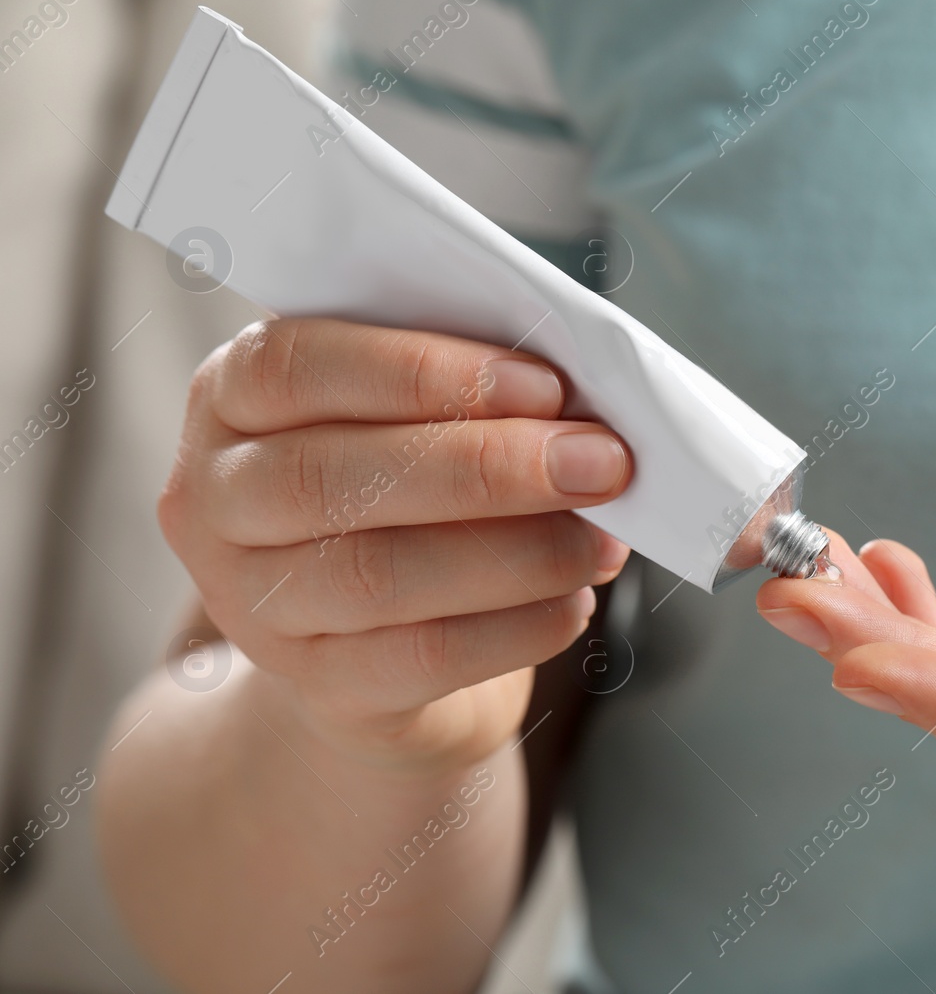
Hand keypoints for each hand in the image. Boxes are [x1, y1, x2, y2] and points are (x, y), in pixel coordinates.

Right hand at [159, 318, 630, 772]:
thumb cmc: (413, 492)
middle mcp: (216, 500)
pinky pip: (420, 657)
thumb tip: (578, 399)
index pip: (296, 365)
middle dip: (487, 466)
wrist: (385, 645)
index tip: (546, 386)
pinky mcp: (316, 687)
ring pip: (378, 574)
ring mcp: (252, 604)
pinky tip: (573, 605)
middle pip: (333, 478)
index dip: (424, 372)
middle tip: (602, 462)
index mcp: (231, 398)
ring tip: (602, 539)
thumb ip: (465, 390)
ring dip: (518, 552)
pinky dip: (514, 629)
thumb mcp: (416, 418)